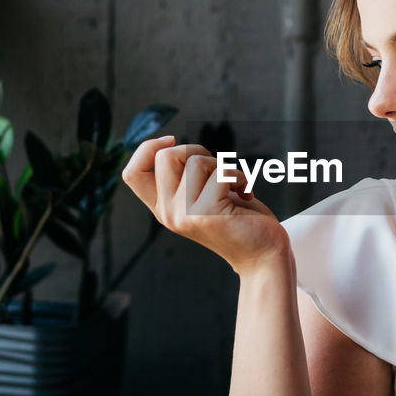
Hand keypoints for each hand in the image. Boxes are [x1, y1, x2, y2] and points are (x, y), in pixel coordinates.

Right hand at [122, 135, 288, 274]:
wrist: (264, 255)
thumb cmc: (239, 219)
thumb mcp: (203, 195)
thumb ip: (186, 176)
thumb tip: (173, 144)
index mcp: (164, 208)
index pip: (132, 174)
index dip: (146, 149)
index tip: (172, 140)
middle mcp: (168, 213)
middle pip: (164, 156)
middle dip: (195, 150)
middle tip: (217, 169)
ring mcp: (184, 215)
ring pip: (195, 160)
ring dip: (222, 165)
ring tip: (234, 185)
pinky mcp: (205, 214)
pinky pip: (221, 173)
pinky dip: (240, 177)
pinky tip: (246, 194)